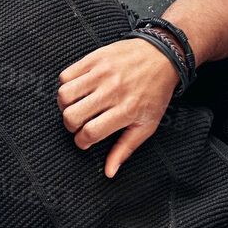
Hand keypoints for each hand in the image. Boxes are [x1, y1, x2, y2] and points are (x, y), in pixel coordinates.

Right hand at [57, 37, 177, 176]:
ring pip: (64, 95)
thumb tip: (109, 171)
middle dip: (70, 125)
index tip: (84, 140)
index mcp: (127, 110)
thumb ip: (125, 148)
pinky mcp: (94, 58)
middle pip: (72, 116)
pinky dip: (67, 85)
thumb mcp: (146, 124)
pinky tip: (79, 89)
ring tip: (76, 106)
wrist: (163, 55)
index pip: (90, 132)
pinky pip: (65, 76)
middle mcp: (113, 91)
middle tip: (80, 123)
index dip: (81, 141)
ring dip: (65, 105)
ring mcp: (102, 73)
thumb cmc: (155, 92)